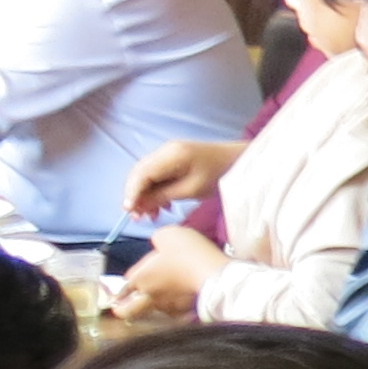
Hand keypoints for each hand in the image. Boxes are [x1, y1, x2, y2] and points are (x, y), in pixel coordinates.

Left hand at [107, 224, 221, 319]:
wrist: (215, 274)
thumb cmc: (189, 254)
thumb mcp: (168, 234)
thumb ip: (158, 240)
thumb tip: (158, 243)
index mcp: (141, 278)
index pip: (122, 287)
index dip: (121, 287)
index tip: (123, 288)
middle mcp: (149, 296)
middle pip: (127, 311)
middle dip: (123, 309)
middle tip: (125, 306)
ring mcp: (168, 306)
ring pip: (152, 311)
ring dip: (153, 306)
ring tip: (160, 300)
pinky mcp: (185, 312)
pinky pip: (174, 314)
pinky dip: (175, 310)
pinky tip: (181, 305)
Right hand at [123, 137, 239, 214]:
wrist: (239, 160)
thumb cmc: (219, 174)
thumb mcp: (190, 189)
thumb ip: (162, 196)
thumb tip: (138, 206)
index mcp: (171, 154)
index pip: (141, 174)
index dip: (132, 193)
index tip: (128, 211)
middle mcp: (166, 150)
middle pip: (140, 175)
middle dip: (137, 197)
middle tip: (139, 218)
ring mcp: (169, 153)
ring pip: (146, 176)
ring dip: (146, 196)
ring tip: (153, 215)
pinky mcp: (174, 159)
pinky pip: (157, 175)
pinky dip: (156, 191)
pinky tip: (163, 206)